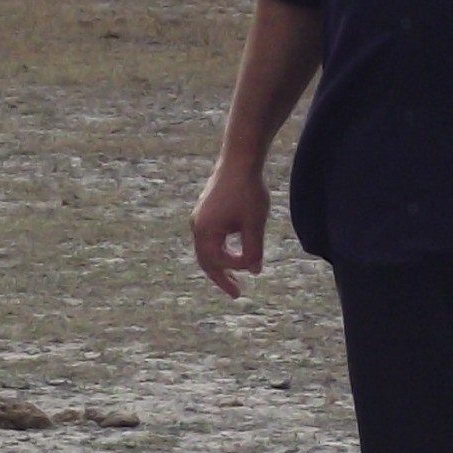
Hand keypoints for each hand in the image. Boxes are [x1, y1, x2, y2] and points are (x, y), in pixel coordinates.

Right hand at [190, 157, 273, 296]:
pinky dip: (220, 249)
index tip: (254, 262)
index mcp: (205, 231)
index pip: (218, 261)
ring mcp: (199, 218)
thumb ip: (253, 249)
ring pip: (207, 250)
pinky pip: (209, 238)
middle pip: (206, 261)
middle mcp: (197, 226)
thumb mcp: (254, 223)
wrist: (239, 159)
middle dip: (222, 277)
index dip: (236, 266)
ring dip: (221, 263)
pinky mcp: (205, 210)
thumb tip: (254, 271)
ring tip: (235, 275)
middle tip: (237, 294)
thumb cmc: (248, 191)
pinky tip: (235, 249)